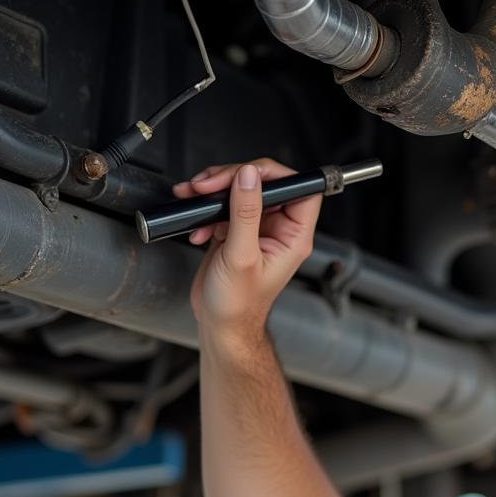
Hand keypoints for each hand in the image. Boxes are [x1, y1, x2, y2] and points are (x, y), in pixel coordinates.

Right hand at [173, 157, 320, 339]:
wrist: (219, 324)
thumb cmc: (238, 305)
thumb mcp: (241, 256)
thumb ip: (245, 213)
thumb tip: (249, 177)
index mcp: (293, 236)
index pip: (301, 190)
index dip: (278, 175)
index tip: (249, 172)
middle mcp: (278, 230)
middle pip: (265, 184)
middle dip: (233, 178)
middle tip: (209, 184)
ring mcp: (256, 230)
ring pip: (241, 192)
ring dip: (214, 191)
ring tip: (194, 196)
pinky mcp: (235, 233)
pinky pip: (223, 207)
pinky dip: (206, 210)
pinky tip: (196, 226)